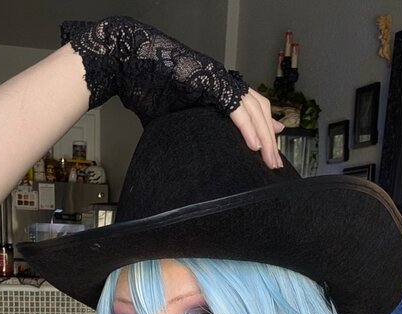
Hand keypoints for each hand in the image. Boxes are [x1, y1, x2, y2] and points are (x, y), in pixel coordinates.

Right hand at [62, 16, 281, 166]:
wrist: (126, 61)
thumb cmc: (141, 86)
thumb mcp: (167, 116)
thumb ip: (180, 129)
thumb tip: (175, 152)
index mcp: (214, 88)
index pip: (249, 107)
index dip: (264, 124)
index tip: (272, 142)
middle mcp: (220, 81)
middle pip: (257, 109)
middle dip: (269, 138)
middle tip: (274, 163)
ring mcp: (216, 78)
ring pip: (252, 108)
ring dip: (264, 137)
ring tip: (269, 161)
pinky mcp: (209, 81)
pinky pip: (235, 106)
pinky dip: (247, 127)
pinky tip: (254, 145)